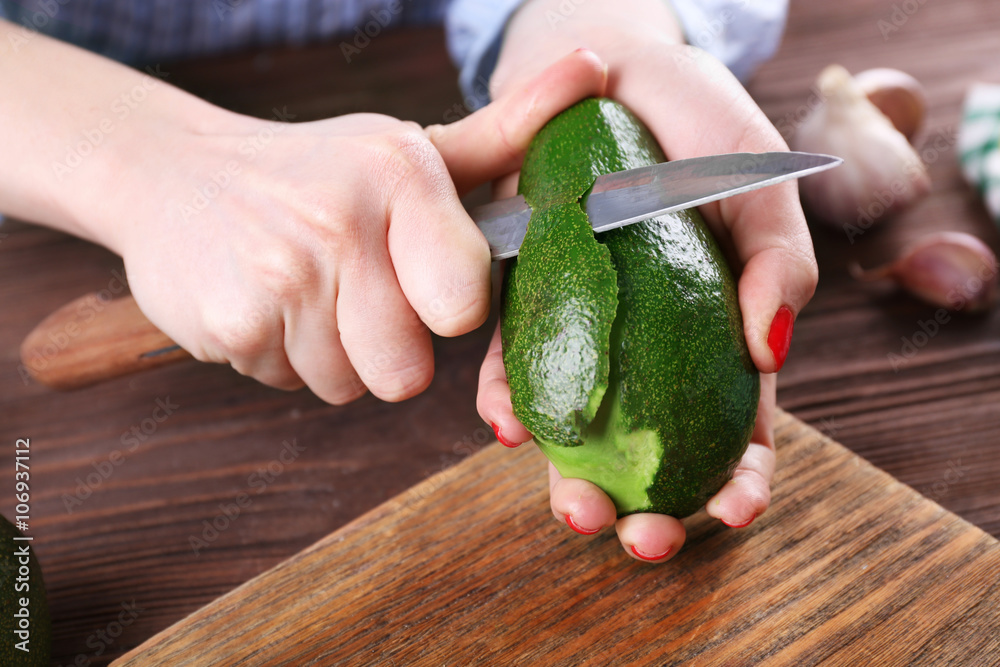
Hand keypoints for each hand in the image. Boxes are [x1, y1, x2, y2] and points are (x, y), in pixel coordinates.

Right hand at [79, 49, 605, 403]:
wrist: (173, 175)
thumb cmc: (319, 171)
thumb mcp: (412, 148)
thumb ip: (511, 128)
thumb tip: (596, 66)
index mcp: (400, 174)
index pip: (464, 302)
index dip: (449, 307)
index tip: (422, 278)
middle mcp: (342, 222)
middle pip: (407, 372)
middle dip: (389, 346)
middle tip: (356, 288)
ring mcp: (281, 276)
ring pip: (349, 385)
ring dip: (333, 351)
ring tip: (307, 288)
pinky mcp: (230, 324)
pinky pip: (292, 384)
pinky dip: (283, 356)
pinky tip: (268, 302)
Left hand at [477, 0, 817, 560]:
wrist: (601, 70)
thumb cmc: (696, 123)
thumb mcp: (757, 182)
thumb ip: (778, 264)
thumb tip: (772, 353)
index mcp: (721, 329)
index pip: (741, 422)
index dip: (745, 475)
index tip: (737, 509)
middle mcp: (652, 343)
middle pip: (657, 446)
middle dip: (654, 505)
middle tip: (641, 539)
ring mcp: (590, 329)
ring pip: (584, 424)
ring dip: (574, 475)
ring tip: (574, 508)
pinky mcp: (528, 302)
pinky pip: (517, 361)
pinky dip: (512, 396)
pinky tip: (506, 422)